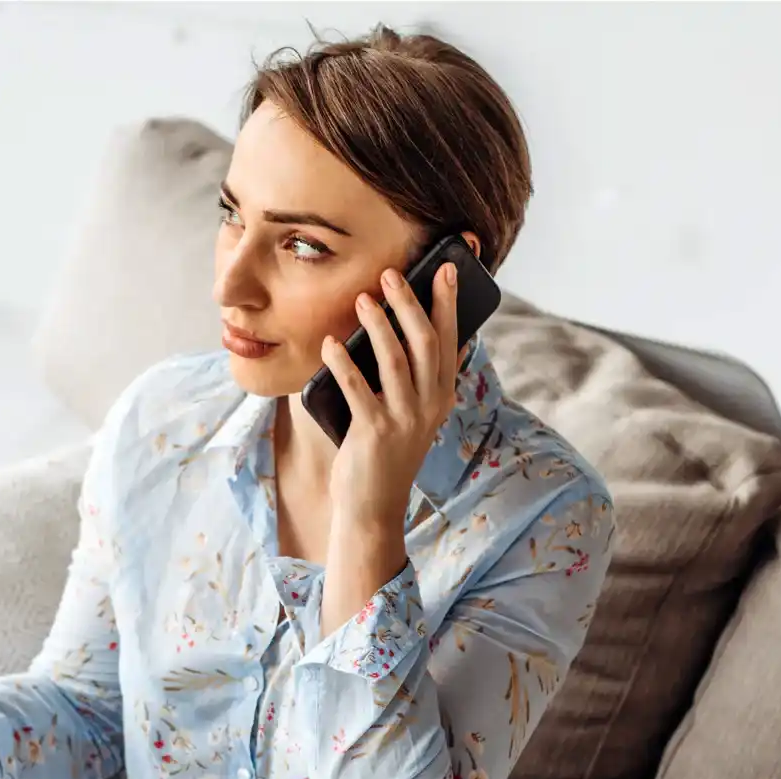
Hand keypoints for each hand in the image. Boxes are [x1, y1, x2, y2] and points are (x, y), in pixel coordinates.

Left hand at [317, 262, 464, 531]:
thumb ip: (421, 381)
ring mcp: (404, 420)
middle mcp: (429, 406)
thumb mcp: (412, 416)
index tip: (444, 269)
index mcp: (441, 397)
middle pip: (425, 343)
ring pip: (396, 361)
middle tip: (390, 275)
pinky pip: (357, 389)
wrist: (373, 507)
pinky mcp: (374, 433)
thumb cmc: (386, 454)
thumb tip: (428, 336)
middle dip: (409, 304)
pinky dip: (343, 363)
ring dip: (378, 325)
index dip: (447, 304)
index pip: (450, 341)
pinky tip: (330, 343)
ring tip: (362, 299)